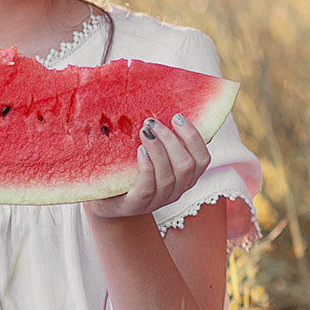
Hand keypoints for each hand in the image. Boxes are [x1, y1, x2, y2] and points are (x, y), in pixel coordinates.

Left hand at [84, 113, 212, 219]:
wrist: (106, 201)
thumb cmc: (131, 170)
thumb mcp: (151, 154)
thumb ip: (163, 139)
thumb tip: (168, 104)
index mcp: (185, 178)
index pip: (203, 159)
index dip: (194, 137)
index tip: (177, 117)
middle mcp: (176, 191)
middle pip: (187, 166)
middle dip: (172, 140)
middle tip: (153, 122)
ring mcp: (157, 201)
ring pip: (169, 176)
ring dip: (159, 149)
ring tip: (145, 130)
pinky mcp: (136, 205)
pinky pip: (147, 187)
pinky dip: (147, 166)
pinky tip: (140, 150)